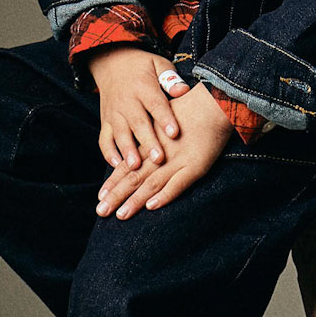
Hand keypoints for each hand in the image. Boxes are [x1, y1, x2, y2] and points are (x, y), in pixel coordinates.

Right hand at [86, 45, 182, 173]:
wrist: (111, 62)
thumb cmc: (142, 67)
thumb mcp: (158, 64)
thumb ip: (170, 78)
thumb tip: (183, 91)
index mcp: (143, 86)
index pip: (155, 104)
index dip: (165, 118)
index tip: (174, 133)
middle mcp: (126, 101)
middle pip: (138, 123)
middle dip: (148, 141)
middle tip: (158, 158)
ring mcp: (114, 113)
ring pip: (120, 134)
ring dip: (127, 151)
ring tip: (135, 166)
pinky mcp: (106, 122)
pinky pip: (104, 139)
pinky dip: (108, 153)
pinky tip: (117, 165)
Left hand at [96, 81, 235, 217]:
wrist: (215, 102)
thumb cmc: (193, 107)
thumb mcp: (165, 118)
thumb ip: (153, 133)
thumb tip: (145, 146)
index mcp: (151, 142)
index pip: (127, 164)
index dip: (113, 181)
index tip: (100, 195)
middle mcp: (160, 152)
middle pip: (133, 176)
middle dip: (116, 195)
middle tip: (101, 211)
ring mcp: (177, 160)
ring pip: (151, 183)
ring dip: (135, 200)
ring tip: (121, 215)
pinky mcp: (196, 165)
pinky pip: (178, 184)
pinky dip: (165, 195)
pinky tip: (151, 206)